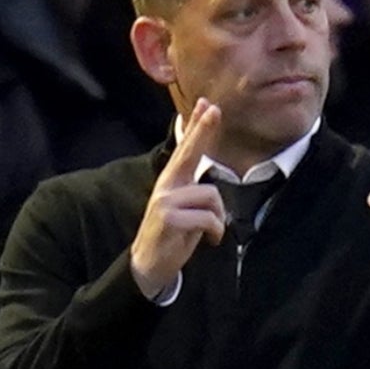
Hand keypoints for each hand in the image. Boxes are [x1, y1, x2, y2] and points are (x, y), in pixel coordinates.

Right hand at [129, 97, 226, 299]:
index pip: (187, 150)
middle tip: (214, 109)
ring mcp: (166, 200)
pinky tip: (207, 240)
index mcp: (173, 182)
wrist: (150, 263)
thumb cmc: (174, 236)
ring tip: (210, 232)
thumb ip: (196, 193)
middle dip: (203, 131)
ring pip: (211, 196)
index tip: (207, 105)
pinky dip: (215, 232)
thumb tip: (210, 184)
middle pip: (189, 153)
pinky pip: (208, 218)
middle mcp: (168, 185)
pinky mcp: (169, 217)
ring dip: (219, 219)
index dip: (197, 128)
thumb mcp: (187, 211)